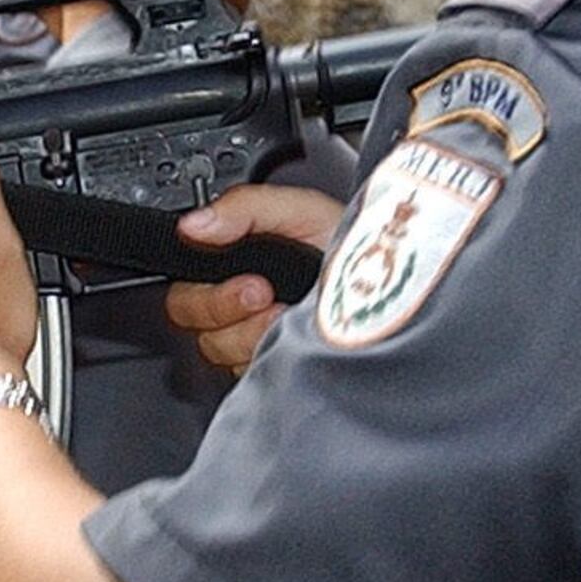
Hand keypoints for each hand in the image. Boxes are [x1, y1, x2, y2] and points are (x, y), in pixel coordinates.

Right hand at [165, 184, 344, 372]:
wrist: (396, 286)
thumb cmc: (354, 246)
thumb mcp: (302, 210)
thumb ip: (244, 209)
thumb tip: (193, 225)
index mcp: (233, 254)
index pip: (185, 272)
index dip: (203, 280)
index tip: (246, 278)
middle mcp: (233, 294)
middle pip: (188, 312)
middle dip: (224, 306)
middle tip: (263, 294)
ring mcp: (247, 333)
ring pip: (214, 346)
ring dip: (249, 333)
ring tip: (287, 317)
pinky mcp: (266, 365)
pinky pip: (241, 372)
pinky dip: (265, 358)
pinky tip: (291, 342)